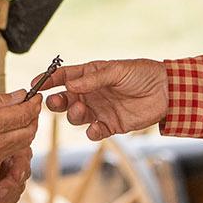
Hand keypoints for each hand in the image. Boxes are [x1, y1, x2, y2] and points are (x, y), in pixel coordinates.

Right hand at [0, 91, 39, 174]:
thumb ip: (0, 100)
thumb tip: (21, 96)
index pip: (24, 114)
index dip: (34, 104)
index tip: (36, 97)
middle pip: (29, 131)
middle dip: (34, 118)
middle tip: (31, 107)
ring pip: (24, 143)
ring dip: (27, 130)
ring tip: (21, 118)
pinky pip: (11, 153)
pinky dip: (15, 143)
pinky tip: (10, 133)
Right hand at [42, 59, 167, 140]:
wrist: (166, 91)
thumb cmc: (142, 74)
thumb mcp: (117, 71)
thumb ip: (93, 79)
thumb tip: (69, 84)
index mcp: (90, 76)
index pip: (63, 77)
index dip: (48, 80)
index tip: (35, 85)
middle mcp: (91, 93)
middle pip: (64, 99)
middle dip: (56, 102)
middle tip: (56, 102)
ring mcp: (100, 110)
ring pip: (76, 117)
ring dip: (73, 115)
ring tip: (81, 110)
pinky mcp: (111, 125)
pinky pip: (94, 131)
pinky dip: (92, 131)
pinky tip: (97, 127)